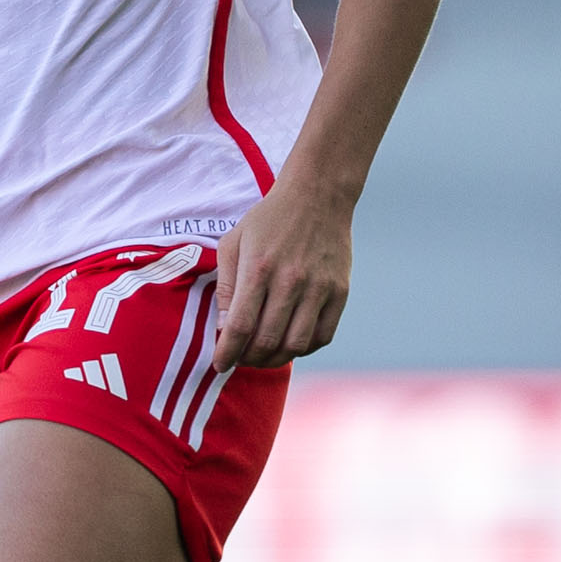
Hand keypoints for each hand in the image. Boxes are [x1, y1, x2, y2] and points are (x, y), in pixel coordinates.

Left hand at [211, 179, 355, 367]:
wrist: (317, 196)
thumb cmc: (268, 220)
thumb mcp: (234, 243)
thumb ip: (225, 287)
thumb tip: (223, 329)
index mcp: (258, 268)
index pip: (239, 327)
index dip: (227, 353)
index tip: (220, 364)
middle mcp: (290, 281)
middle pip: (267, 341)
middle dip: (248, 359)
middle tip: (240, 359)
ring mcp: (319, 288)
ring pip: (295, 345)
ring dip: (275, 359)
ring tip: (263, 356)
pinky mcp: (340, 292)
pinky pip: (323, 336)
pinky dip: (304, 348)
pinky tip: (290, 343)